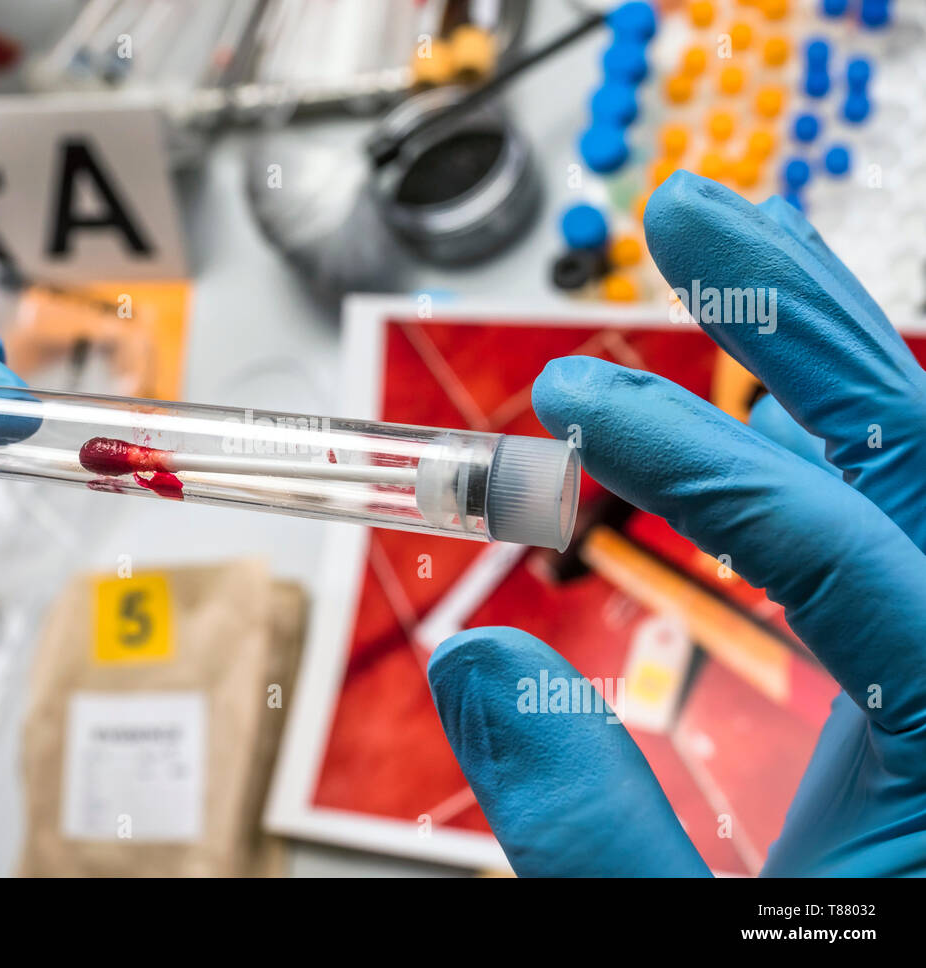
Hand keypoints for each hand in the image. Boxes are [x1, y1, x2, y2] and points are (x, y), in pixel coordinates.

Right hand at [428, 171, 925, 875]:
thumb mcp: (692, 946)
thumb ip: (583, 824)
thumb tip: (485, 662)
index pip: (851, 551)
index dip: (700, 458)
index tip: (575, 400)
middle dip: (803, 317)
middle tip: (692, 212)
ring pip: (918, 482)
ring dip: (819, 356)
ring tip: (723, 252)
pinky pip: (888, 546)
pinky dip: (814, 466)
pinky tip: (756, 418)